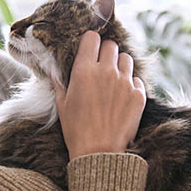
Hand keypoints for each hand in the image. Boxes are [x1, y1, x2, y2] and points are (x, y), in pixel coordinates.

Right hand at [52, 31, 145, 159]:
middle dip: (105, 52)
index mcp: (83, 70)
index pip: (92, 38)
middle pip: (111, 45)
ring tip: (113, 79)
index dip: (90, 42)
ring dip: (120, 65)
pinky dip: (130, 84)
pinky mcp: (139, 95)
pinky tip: (122, 97)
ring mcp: (124, 82)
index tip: (89, 48)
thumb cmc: (76, 129)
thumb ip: (59, 83)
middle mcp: (106, 72)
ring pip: (126, 59)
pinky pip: (137, 79)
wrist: (99, 153)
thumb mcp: (62, 104)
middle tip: (101, 65)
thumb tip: (52, 70)